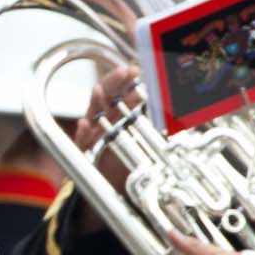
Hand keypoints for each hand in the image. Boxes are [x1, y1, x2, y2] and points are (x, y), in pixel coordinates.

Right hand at [70, 67, 142, 223]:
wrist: (109, 185)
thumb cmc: (123, 159)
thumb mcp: (142, 138)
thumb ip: (154, 122)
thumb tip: (174, 108)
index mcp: (117, 114)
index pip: (122, 92)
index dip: (128, 80)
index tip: (136, 70)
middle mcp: (104, 121)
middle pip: (107, 96)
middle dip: (114, 82)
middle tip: (124, 72)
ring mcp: (92, 134)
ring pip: (92, 114)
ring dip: (95, 101)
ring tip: (99, 90)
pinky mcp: (83, 151)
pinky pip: (80, 141)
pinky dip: (81, 133)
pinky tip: (83, 125)